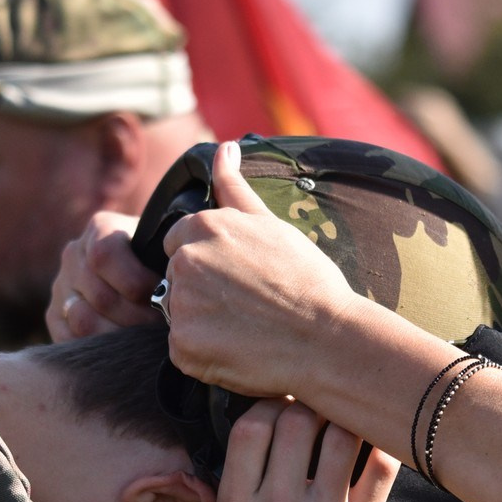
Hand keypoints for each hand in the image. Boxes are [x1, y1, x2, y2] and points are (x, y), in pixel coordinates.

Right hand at [46, 210, 160, 340]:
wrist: (140, 274)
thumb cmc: (160, 262)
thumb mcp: (164, 249)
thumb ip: (167, 256)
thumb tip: (174, 285)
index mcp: (100, 229)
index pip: (105, 256)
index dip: (136, 281)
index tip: (162, 296)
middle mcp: (74, 255)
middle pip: (100, 296)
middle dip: (137, 318)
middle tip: (161, 329)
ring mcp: (61, 286)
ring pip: (84, 321)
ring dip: (121, 337)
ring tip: (146, 341)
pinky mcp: (55, 316)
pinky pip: (69, 340)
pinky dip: (99, 349)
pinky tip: (124, 350)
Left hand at [161, 141, 357, 396]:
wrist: (325, 338)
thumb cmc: (307, 279)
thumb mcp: (271, 223)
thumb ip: (235, 187)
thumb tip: (224, 148)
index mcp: (202, 226)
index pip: (178, 241)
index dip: (209, 260)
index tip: (237, 275)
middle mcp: (184, 262)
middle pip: (176, 277)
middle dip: (202, 289)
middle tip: (246, 304)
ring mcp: (180, 306)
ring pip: (179, 313)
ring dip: (202, 321)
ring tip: (245, 327)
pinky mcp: (183, 347)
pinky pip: (182, 349)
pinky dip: (204, 352)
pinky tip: (237, 349)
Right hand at [211, 399, 399, 501]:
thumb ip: (229, 489)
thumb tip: (248, 429)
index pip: (251, 427)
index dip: (267, 406)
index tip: (279, 407)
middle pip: (297, 420)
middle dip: (307, 404)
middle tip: (317, 407)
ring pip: (341, 434)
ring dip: (345, 418)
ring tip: (345, 419)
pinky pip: (380, 467)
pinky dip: (381, 444)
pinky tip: (377, 439)